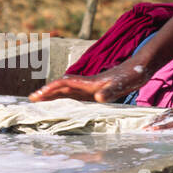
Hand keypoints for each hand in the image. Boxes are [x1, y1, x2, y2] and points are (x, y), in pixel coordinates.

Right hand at [28, 58, 155, 103]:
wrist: (140, 66)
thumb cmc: (132, 75)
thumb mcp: (123, 84)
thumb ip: (110, 91)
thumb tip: (97, 98)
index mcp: (90, 82)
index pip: (64, 84)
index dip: (51, 89)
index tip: (38, 95)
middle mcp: (87, 83)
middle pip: (62, 87)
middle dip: (46, 92)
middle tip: (31, 99)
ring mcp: (90, 87)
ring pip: (67, 91)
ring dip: (54, 95)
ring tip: (40, 101)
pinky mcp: (95, 90)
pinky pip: (76, 95)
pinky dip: (66, 99)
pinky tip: (63, 105)